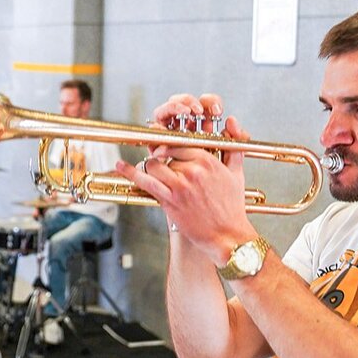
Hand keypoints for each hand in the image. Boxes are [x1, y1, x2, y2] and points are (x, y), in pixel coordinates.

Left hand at [117, 93, 256, 264]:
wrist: (227, 236)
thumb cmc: (232, 207)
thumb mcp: (237, 173)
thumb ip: (233, 145)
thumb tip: (232, 121)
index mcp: (207, 161)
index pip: (180, 142)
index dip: (169, 144)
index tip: (163, 144)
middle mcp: (192, 171)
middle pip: (165, 154)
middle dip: (161, 157)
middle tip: (157, 158)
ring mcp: (179, 186)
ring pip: (154, 165)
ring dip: (149, 165)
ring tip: (147, 166)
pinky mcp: (169, 201)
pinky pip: (146, 182)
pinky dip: (131, 173)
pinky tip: (120, 166)